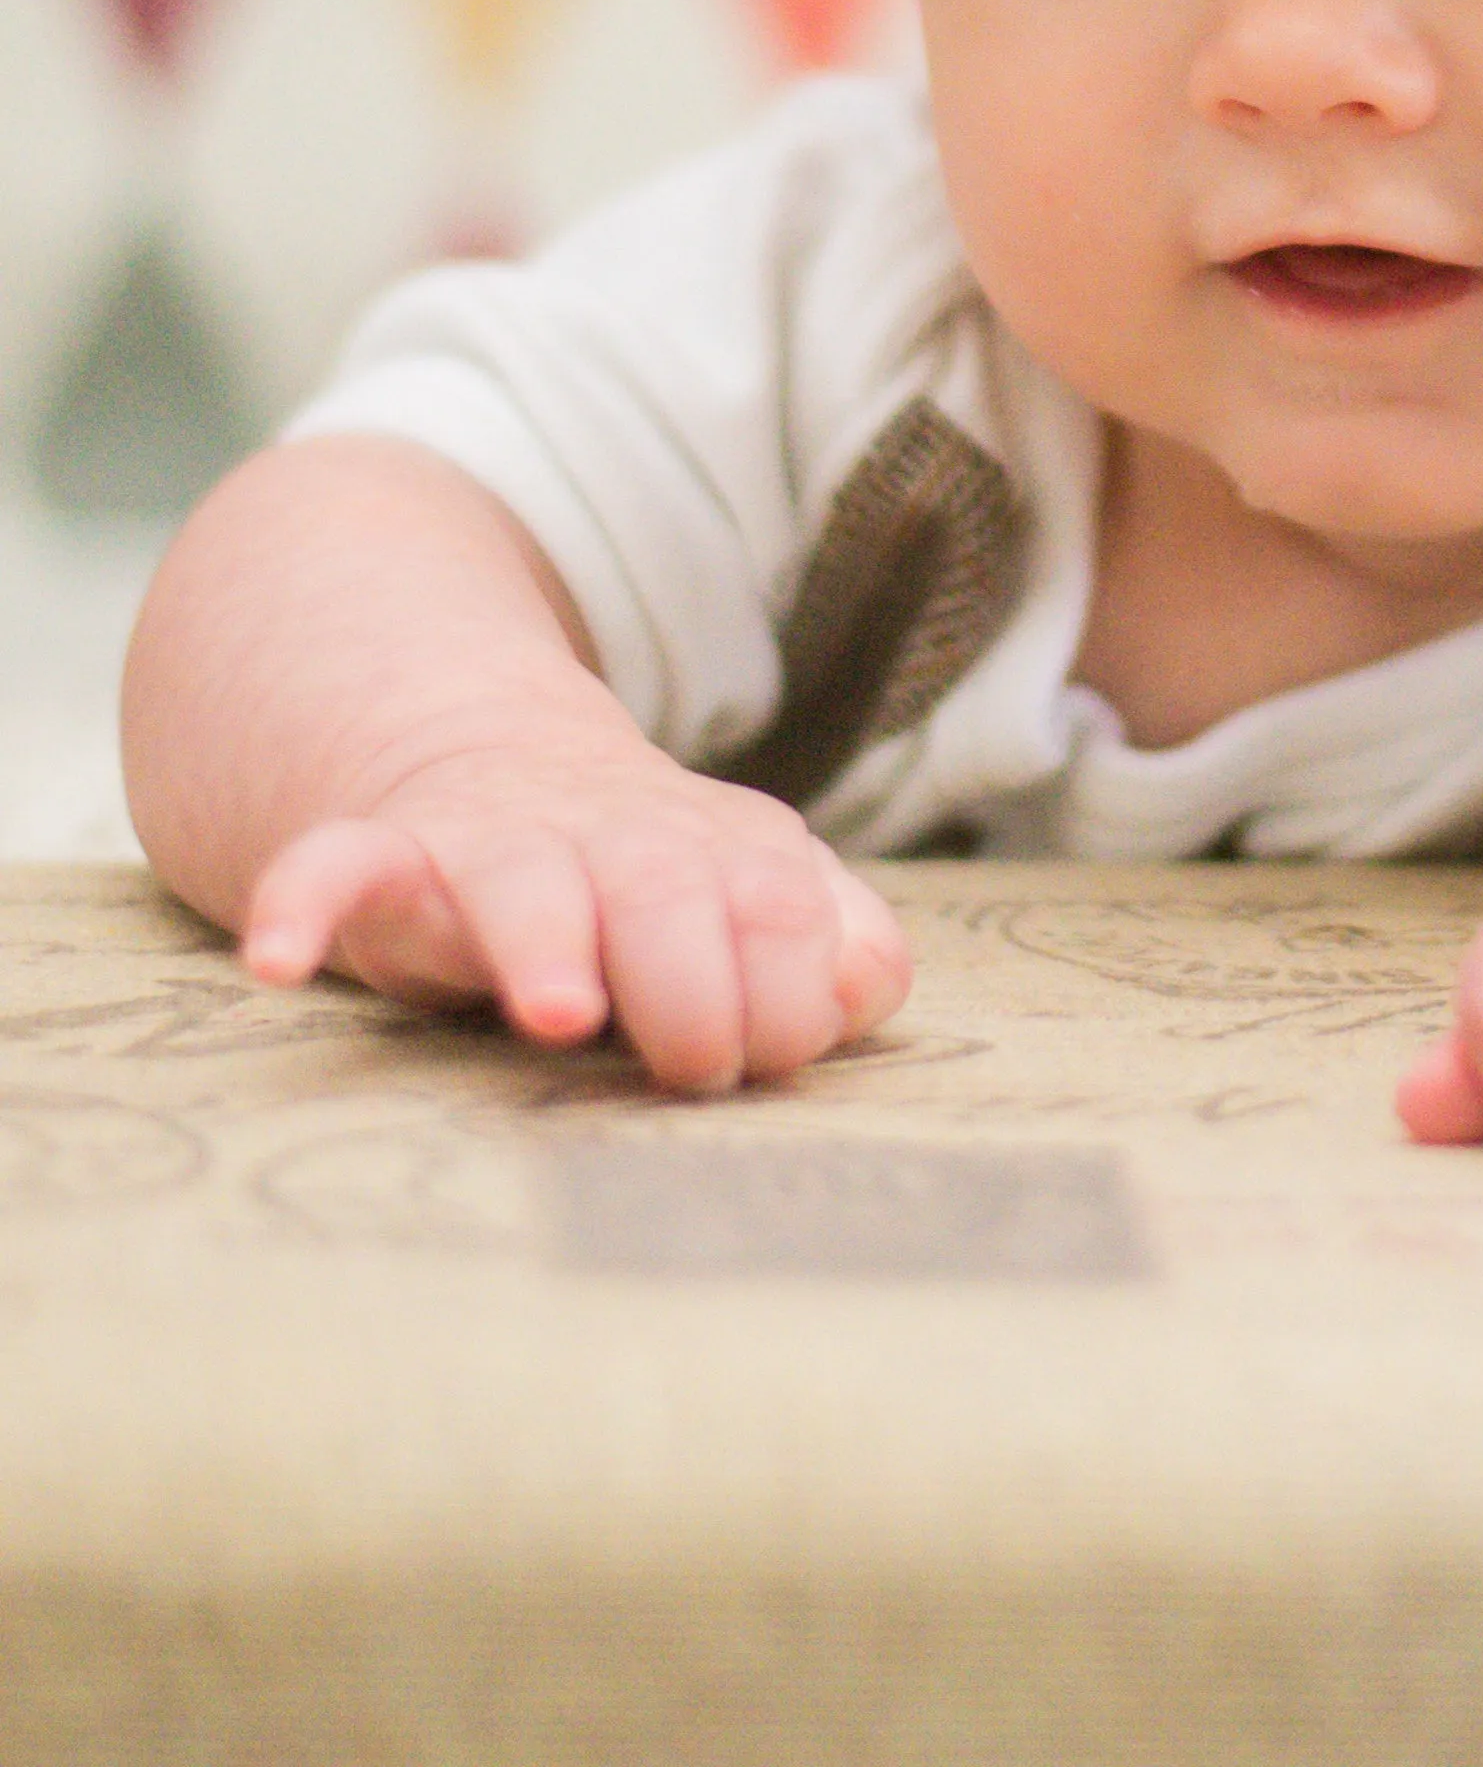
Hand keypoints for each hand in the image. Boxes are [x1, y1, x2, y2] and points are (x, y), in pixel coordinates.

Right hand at [239, 736, 910, 1092]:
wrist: (500, 763)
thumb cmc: (656, 877)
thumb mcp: (757, 891)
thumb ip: (835, 941)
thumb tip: (862, 987)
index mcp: (721, 852)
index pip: (781, 907)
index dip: (789, 986)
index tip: (776, 1054)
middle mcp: (612, 840)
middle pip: (664, 890)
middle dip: (691, 976)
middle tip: (699, 1063)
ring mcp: (495, 844)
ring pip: (520, 881)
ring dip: (543, 943)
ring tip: (560, 1011)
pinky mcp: (387, 860)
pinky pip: (333, 865)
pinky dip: (303, 902)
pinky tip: (277, 958)